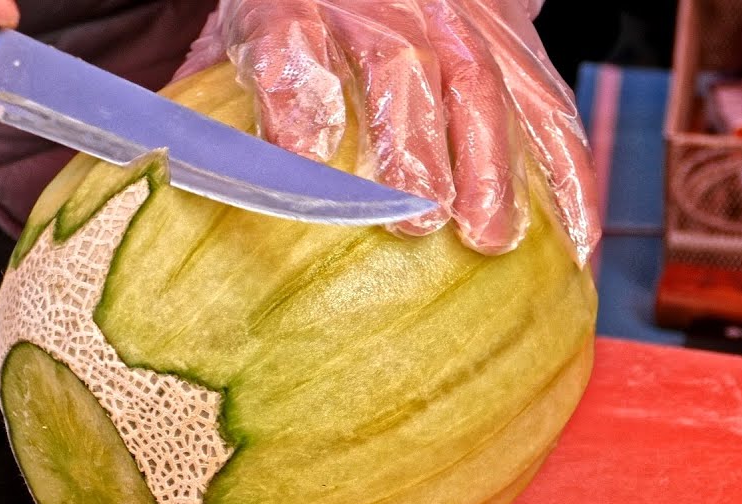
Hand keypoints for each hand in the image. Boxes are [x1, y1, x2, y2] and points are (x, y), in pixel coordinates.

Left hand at [175, 0, 598, 260]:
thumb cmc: (298, 9)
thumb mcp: (241, 35)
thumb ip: (212, 106)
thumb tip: (169, 193)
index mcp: (299, 4)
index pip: (294, 49)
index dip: (298, 102)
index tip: (303, 156)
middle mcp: (388, 9)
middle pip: (403, 71)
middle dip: (413, 147)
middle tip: (416, 221)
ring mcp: (461, 23)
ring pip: (484, 90)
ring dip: (495, 168)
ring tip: (492, 241)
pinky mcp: (516, 46)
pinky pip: (549, 107)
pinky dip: (566, 174)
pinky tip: (571, 239)